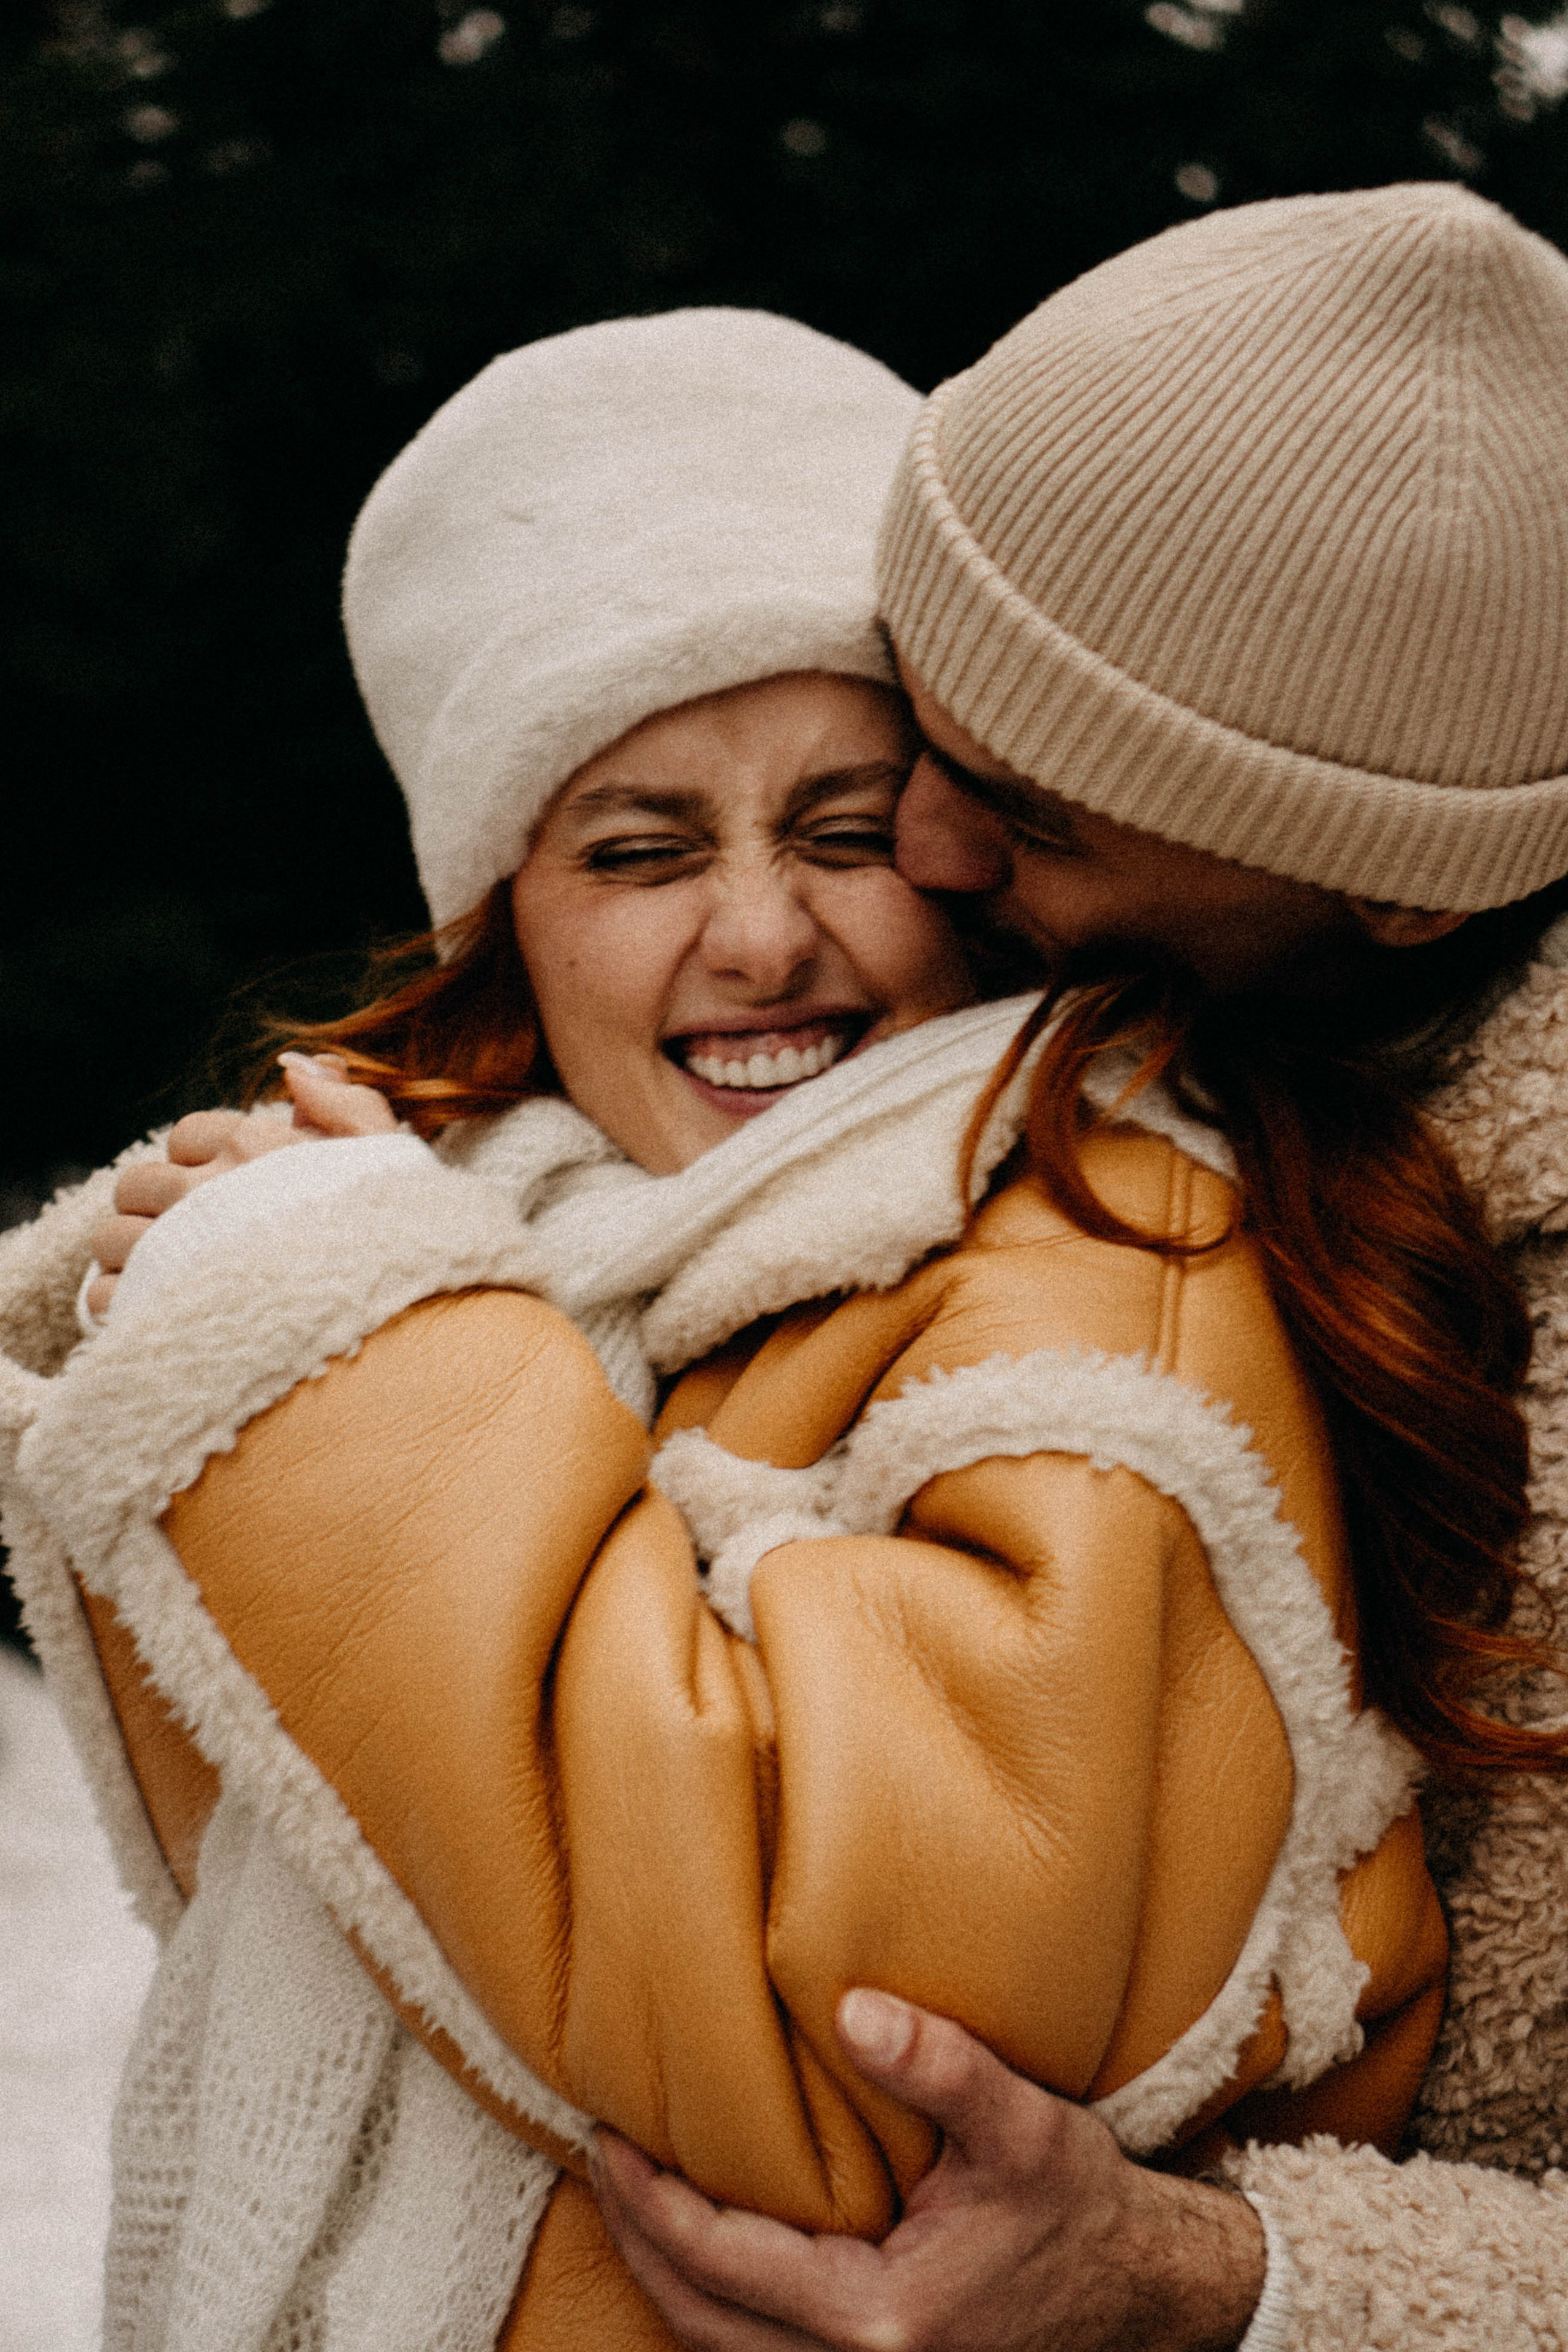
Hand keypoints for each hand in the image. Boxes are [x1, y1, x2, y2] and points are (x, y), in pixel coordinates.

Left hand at [84, 1056, 397, 1316]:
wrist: (392, 1326)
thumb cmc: (399, 1243)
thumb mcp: (388, 1158)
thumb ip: (343, 1102)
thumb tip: (293, 1062)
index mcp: (253, 1145)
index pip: (186, 1136)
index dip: (200, 1162)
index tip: (226, 1196)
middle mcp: (205, 1189)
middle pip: (137, 1184)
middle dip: (154, 1208)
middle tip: (188, 1240)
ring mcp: (174, 1249)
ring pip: (112, 1239)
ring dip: (132, 1258)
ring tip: (171, 1282)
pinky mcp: (154, 1307)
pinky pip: (105, 1295)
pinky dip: (121, 1306)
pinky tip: (157, 1317)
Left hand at [591, 1991, 1264, 2351]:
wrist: (1145, 2292)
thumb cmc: (1079, 2206)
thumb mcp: (1022, 2127)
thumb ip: (939, 2067)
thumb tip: (851, 2007)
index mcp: (879, 2320)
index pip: (723, 2260)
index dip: (652, 2201)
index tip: (607, 2137)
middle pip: (698, 2318)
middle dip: (638, 2239)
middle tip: (600, 2156)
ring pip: (719, 2348)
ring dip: (668, 2273)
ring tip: (632, 2191)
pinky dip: (713, 2300)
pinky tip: (703, 2240)